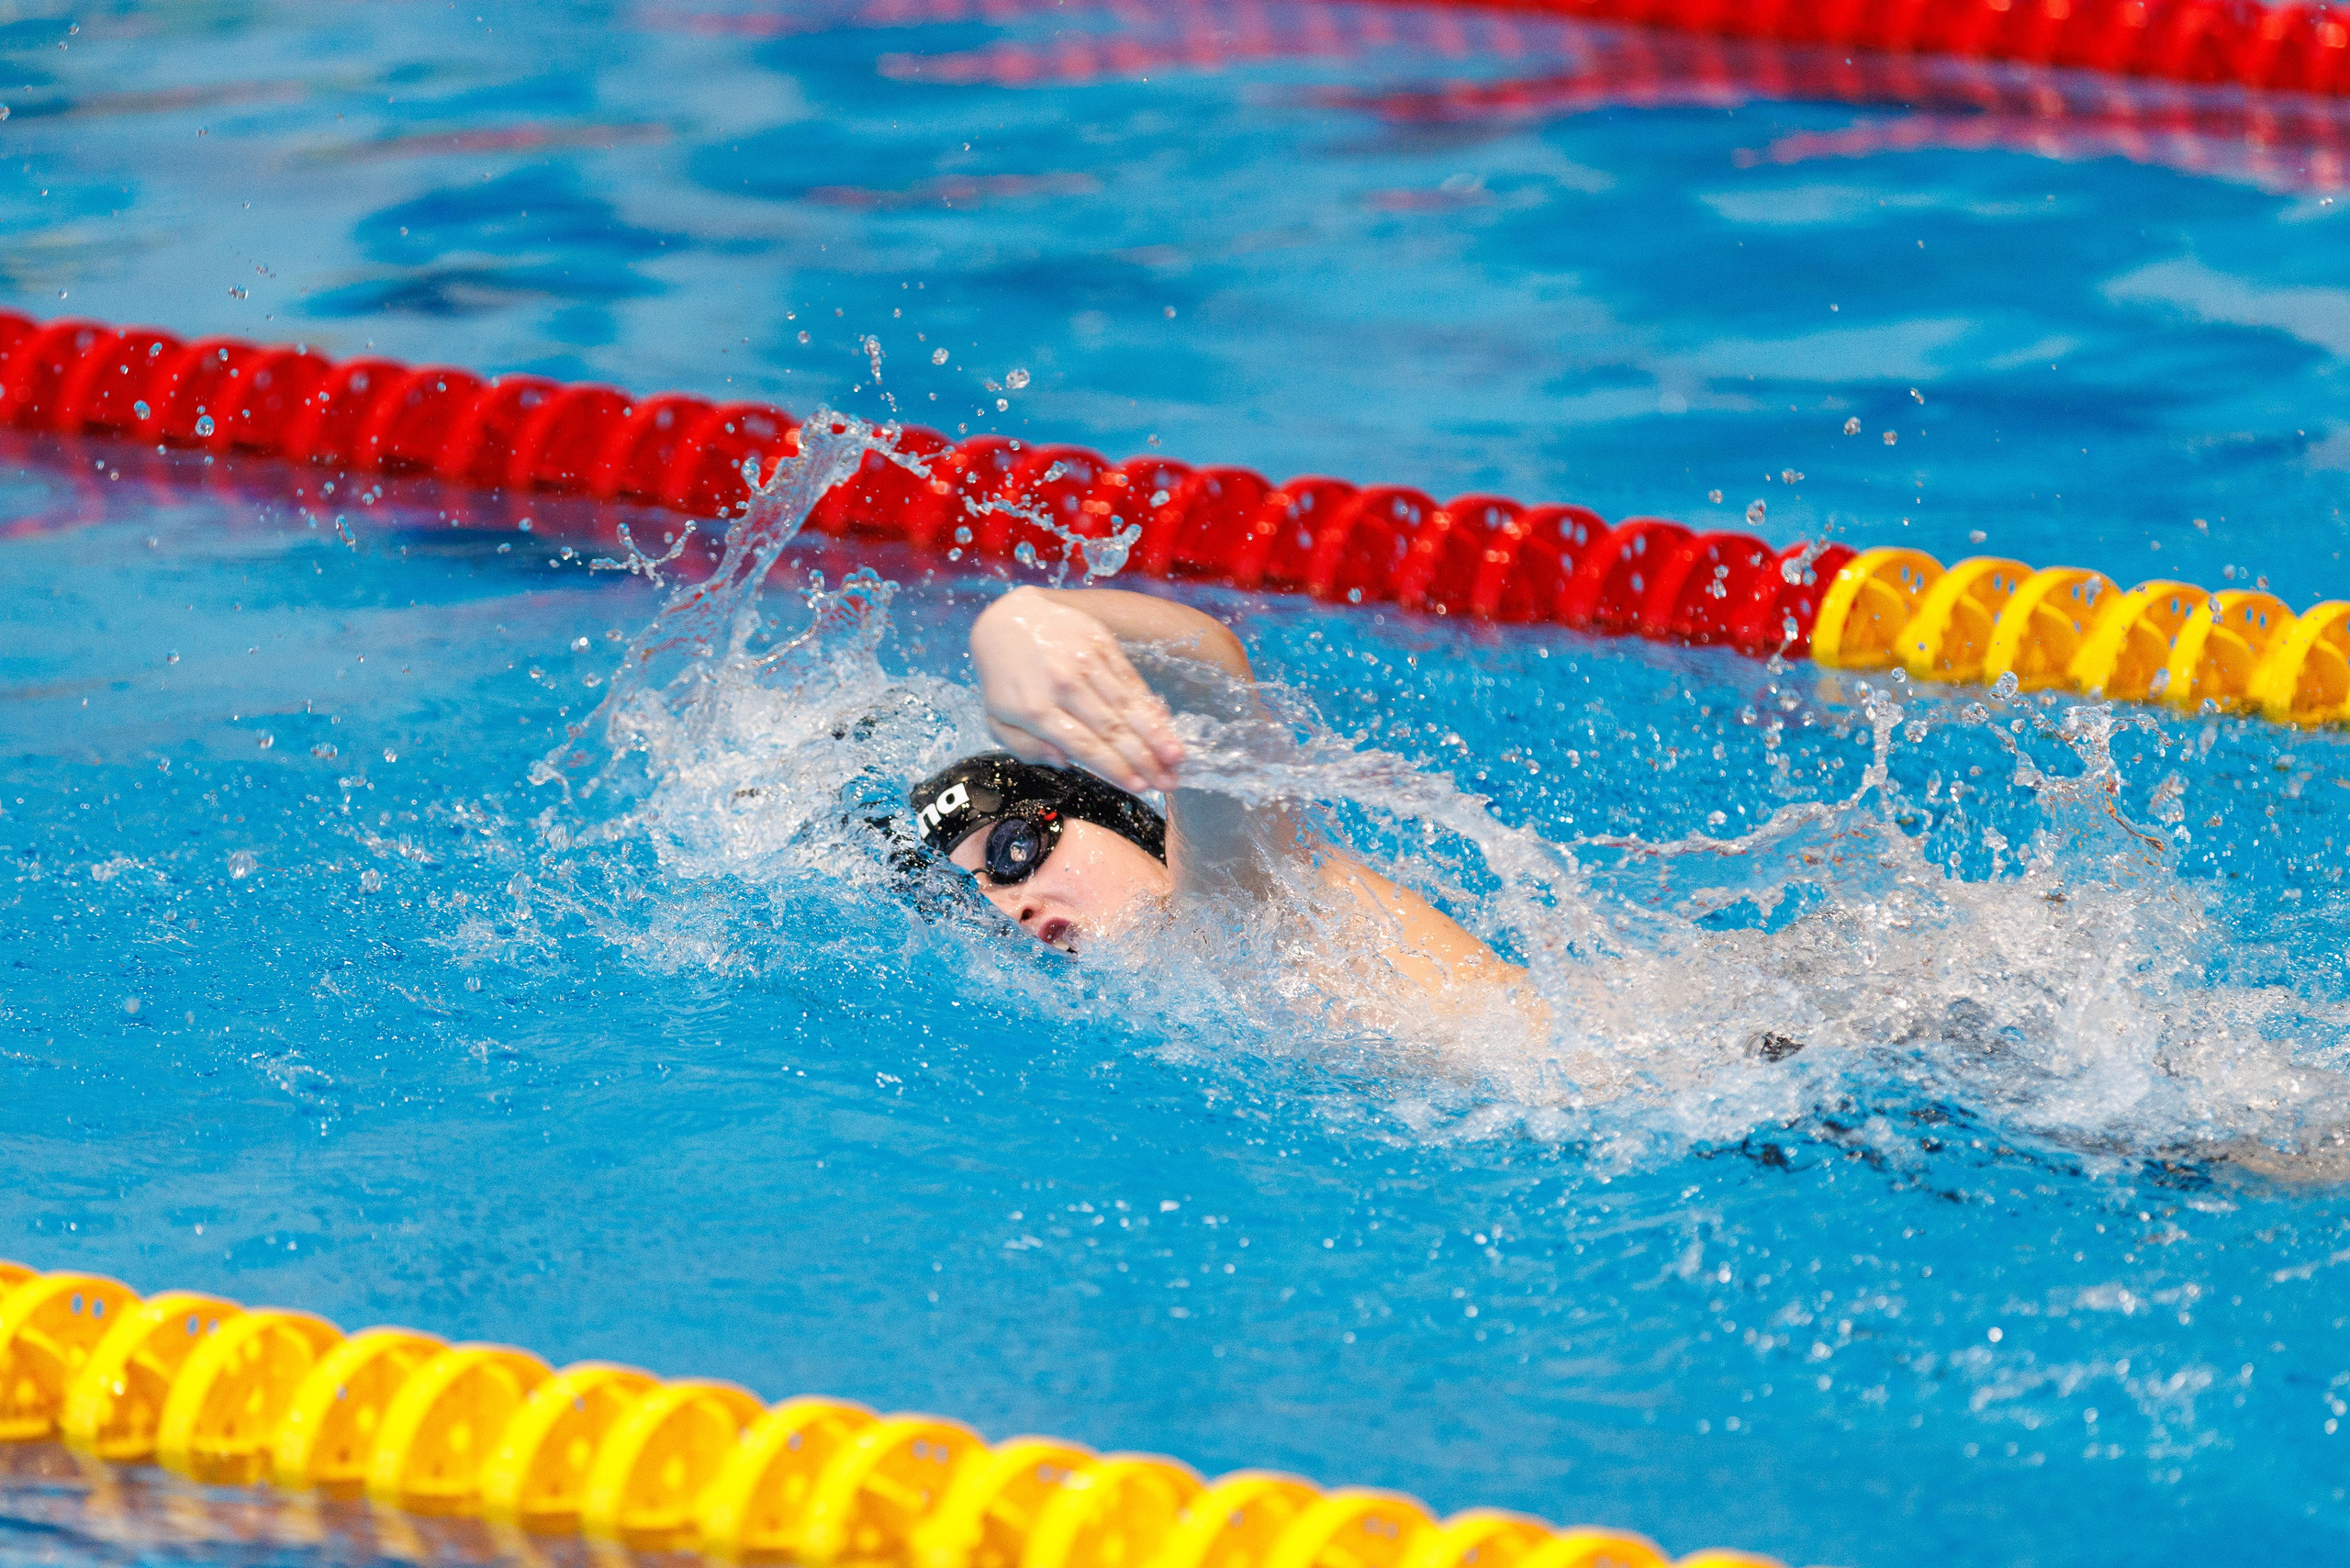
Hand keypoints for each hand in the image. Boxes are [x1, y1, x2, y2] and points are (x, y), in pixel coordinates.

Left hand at [970, 588, 1184, 791]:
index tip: (1140, 788)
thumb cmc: (1004, 679)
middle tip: (1170, 781)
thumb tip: (1064, 763)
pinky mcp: (1101, 641)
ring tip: (1177, 756)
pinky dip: (1148, 703)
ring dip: (1156, 733)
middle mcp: (1063, 684)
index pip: (1084, 746)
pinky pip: (1130, 678)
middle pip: (1111, 728)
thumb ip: (1026, 748)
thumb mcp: (996, 720)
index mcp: (1036, 709)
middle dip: (1145, 759)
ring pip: (1127, 704)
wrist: (1008, 619)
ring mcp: (1084, 660)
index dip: (1115, 769)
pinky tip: (1165, 722)